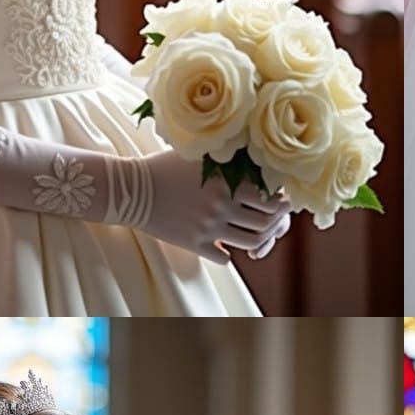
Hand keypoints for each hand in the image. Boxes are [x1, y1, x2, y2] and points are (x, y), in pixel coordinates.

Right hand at [127, 151, 292, 260]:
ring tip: (258, 235)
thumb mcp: (199, 156)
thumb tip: (255, 159)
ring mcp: (210, 228)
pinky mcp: (195, 244)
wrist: (131, 189)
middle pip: (265, 223)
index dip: (281, 201)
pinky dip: (230, 255)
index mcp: (228, 183)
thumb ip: (228, 160)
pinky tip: (227, 248)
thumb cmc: (165, 166)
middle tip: (278, 220)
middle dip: (277, 222)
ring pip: (250, 242)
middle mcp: (223, 207)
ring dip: (259, 241)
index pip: (270, 198)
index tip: (283, 200)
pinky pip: (224, 258)